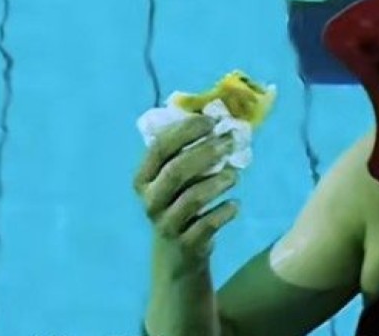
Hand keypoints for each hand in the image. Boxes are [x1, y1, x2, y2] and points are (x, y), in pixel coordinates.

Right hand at [133, 115, 240, 264]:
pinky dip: (223, 212)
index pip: (159, 147)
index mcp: (144, 178)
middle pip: (176, 171)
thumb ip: (188, 154)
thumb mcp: (175, 182)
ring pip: (191, 198)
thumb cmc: (178, 207)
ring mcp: (166, 224)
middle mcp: (150, 200)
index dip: (186, 131)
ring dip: (217, 182)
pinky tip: (235, 205)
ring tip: (235, 175)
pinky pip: (206, 225)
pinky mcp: (185, 245)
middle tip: (230, 142)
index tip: (212, 121)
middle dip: (206, 152)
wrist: (176, 259)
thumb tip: (218, 119)